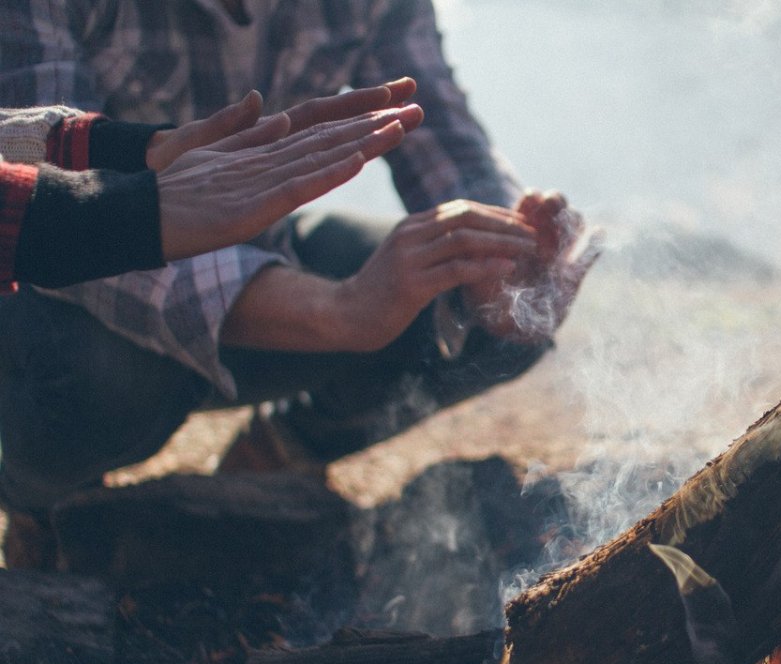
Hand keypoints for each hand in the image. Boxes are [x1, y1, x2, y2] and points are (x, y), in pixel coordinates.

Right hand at [153, 82, 423, 260]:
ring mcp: (261, 177)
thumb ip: (239, 131)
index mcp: (262, 149)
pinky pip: (298, 185)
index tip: (395, 108)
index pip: (321, 128)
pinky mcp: (253, 203)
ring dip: (364, 142)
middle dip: (377, 122)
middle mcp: (267, 156)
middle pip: (332, 135)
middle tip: (419, 108)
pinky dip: (329, 172)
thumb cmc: (170, 192)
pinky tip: (358, 161)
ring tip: (402, 127)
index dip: (359, 117)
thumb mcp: (208, 158)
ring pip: (322, 155)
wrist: (136, 216)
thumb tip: (266, 105)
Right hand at [323, 200, 539, 351]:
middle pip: (466, 217)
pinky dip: (486, 267)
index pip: (461, 209)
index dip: (497, 214)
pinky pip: (456, 270)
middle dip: (505, 224)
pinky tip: (508, 269)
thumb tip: (471, 244)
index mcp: (412, 225)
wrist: (346, 315)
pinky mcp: (411, 284)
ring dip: (502, 242)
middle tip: (535, 235)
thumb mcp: (408, 260)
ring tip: (529, 250)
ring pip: (465, 239)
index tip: (525, 224)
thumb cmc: (383, 293)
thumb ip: (433, 248)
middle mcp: (410, 234)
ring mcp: (409, 258)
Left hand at [462, 190, 599, 342]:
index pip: (530, 209)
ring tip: (566, 223)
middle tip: (551, 202)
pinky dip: (596, 244)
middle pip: (556, 210)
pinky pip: (589, 255)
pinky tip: (599, 234)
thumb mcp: (480, 286)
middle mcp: (541, 241)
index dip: (533, 200)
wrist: (511, 329)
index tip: (532, 197)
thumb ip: (481, 271)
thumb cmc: (489, 305)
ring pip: (574, 227)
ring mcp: (560, 257)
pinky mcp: (574, 277)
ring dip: (573, 220)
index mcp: (519, 237)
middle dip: (556, 202)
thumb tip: (475, 252)